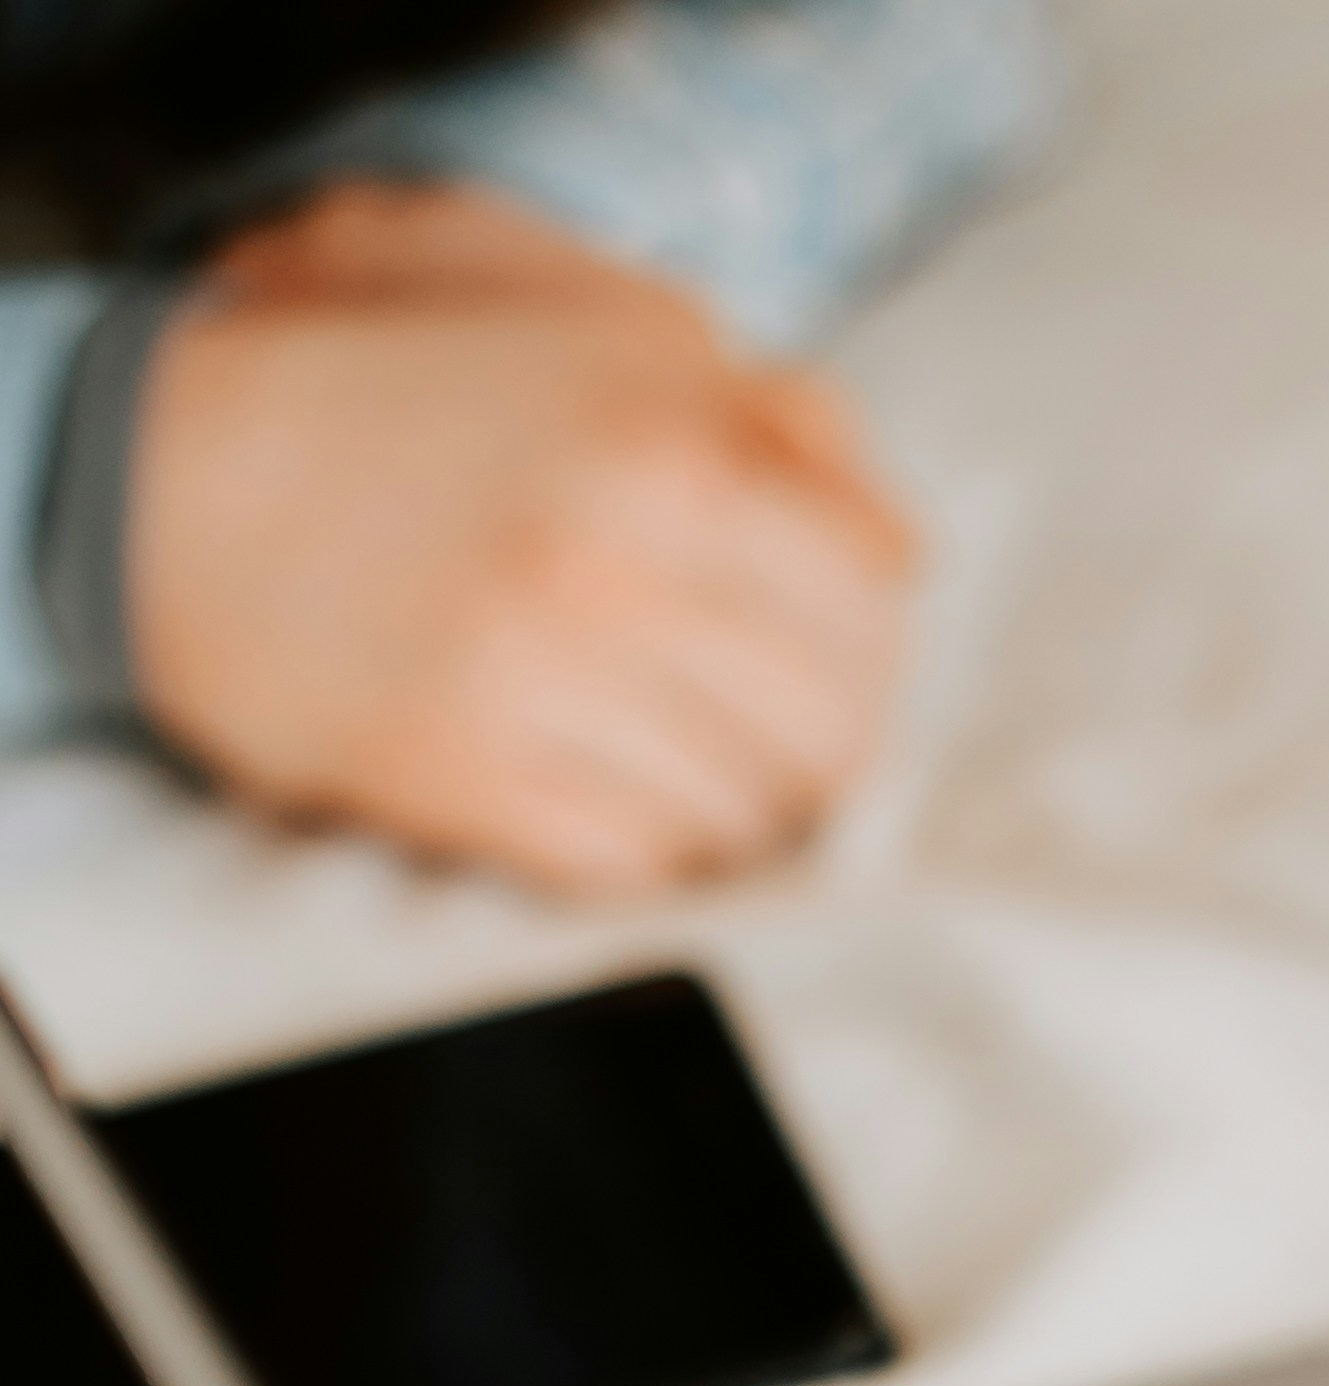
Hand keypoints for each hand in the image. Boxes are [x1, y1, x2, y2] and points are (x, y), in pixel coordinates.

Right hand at [130, 183, 917, 895]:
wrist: (167, 470)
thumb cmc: (392, 383)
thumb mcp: (588, 318)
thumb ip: (769, 411)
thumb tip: (906, 547)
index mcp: (671, 434)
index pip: (873, 608)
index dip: (864, 652)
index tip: (821, 662)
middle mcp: (620, 556)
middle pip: (830, 731)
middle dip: (813, 748)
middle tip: (759, 736)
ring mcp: (543, 677)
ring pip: (744, 815)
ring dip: (728, 806)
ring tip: (666, 758)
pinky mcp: (468, 780)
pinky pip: (638, 869)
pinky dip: (644, 853)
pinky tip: (601, 798)